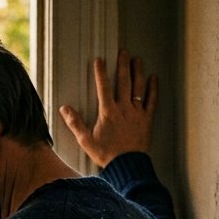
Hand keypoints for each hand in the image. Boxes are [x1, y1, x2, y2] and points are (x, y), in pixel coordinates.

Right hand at [59, 49, 155, 167]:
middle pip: (123, 81)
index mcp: (107, 112)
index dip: (100, 72)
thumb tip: (64, 109)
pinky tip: (153, 78)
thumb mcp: (85, 140)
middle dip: (122, 65)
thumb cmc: (106, 154)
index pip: (103, 87)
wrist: (126, 166)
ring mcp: (137, 112)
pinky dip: (153, 88)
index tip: (99, 60)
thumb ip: (75, 123)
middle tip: (123, 52)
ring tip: (137, 60)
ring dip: (138, 72)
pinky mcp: (147, 119)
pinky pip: (151, 100)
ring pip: (138, 87)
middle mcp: (123, 108)